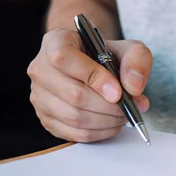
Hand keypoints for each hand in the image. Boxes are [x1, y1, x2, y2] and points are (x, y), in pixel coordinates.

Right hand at [27, 28, 151, 141]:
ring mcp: (39, 96)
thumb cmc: (107, 56)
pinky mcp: (46, 119)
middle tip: (130, 106)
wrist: (94, 67)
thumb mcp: (128, 48)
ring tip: (124, 114)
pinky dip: (99, 132)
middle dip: (108, 106)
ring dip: (106, 121)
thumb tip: (133, 87)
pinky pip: (73, 133)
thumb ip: (136, 61)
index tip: (118, 91)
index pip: (65, 59)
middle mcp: (40, 69)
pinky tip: (112, 124)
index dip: (94, 77)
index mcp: (55, 42)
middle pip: (73, 94)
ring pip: (74, 117)